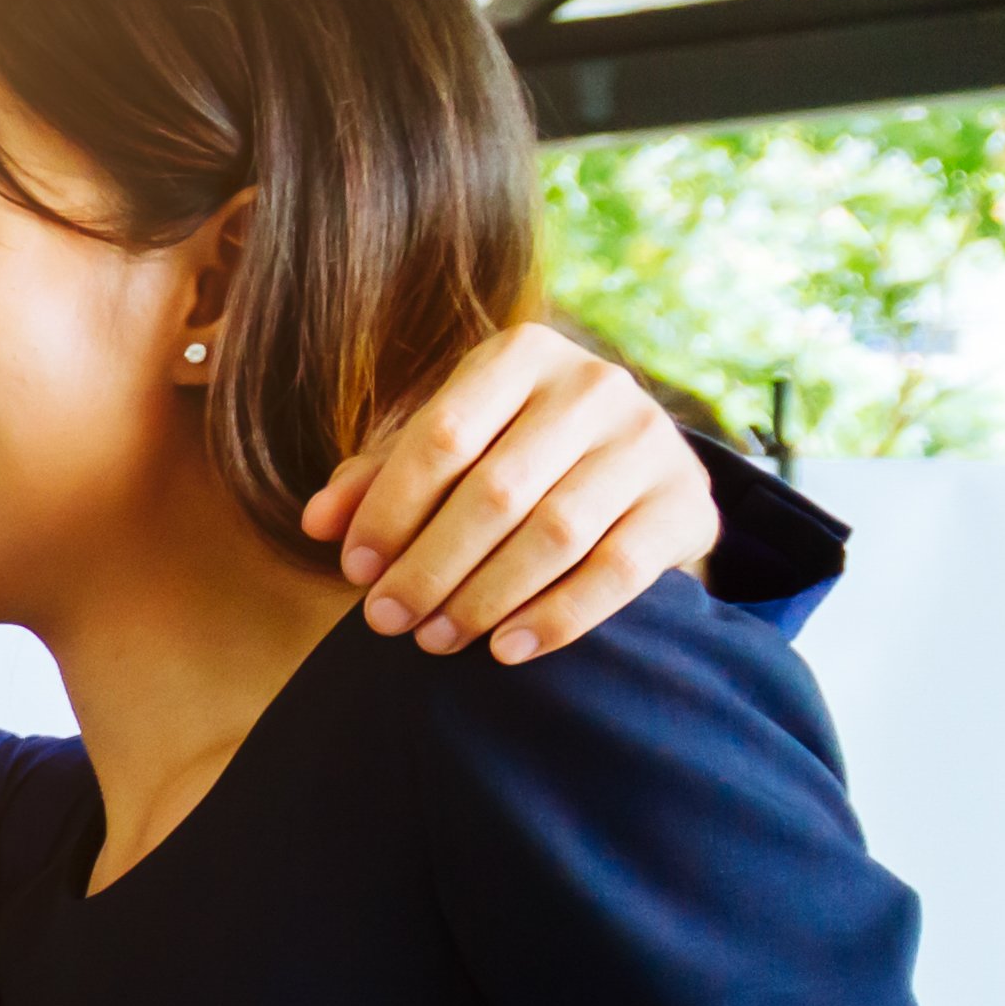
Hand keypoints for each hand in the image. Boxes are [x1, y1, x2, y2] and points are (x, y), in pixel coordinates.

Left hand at [304, 323, 717, 666]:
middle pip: (496, 492)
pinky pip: (618, 571)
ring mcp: (650, 440)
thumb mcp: (439, 454)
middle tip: (387, 621)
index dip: (389, 511)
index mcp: (522, 355)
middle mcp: (595, 385)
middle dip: (430, 566)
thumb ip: (375, 480)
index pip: (442, 436)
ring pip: (555, 533)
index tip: (355, 571)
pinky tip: (506, 650)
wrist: (629, 473)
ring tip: (435, 641)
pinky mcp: (686, 502)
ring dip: (484, 598)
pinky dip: (557, 616)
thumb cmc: (506, 457)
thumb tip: (318, 522)